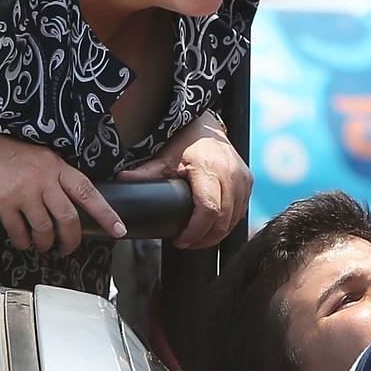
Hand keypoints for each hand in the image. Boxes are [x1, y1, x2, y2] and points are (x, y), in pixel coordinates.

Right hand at [0, 128, 125, 253]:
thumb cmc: (1, 154)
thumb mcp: (37, 157)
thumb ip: (55, 176)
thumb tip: (71, 201)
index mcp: (56, 165)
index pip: (88, 192)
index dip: (106, 213)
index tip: (118, 229)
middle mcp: (43, 177)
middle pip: (68, 218)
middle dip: (71, 240)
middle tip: (68, 248)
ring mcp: (23, 190)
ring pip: (45, 228)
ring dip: (45, 243)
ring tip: (43, 246)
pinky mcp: (3, 202)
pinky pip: (19, 232)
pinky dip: (22, 242)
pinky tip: (22, 242)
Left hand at [117, 111, 251, 248]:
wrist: (206, 126)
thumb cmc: (184, 141)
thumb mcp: (164, 157)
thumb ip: (145, 174)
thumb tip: (122, 182)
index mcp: (209, 168)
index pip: (208, 210)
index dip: (195, 232)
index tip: (180, 241)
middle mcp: (231, 173)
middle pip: (223, 219)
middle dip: (205, 238)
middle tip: (187, 244)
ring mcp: (243, 178)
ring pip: (234, 219)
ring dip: (217, 234)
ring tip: (197, 238)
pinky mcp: (248, 181)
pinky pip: (240, 211)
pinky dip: (227, 223)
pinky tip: (212, 228)